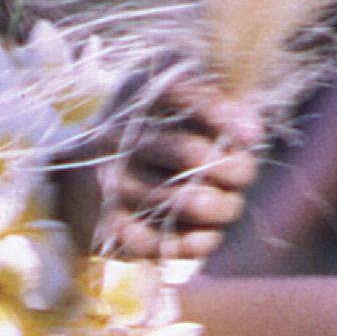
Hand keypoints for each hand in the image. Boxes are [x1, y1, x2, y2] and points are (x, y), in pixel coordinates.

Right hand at [58, 76, 260, 268]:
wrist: (82, 178)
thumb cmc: (153, 132)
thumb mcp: (174, 98)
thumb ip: (217, 98)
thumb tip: (251, 132)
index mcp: (136, 94)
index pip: (181, 92)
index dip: (223, 113)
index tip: (254, 135)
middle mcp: (116, 138)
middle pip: (191, 153)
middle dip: (236, 168)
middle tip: (245, 173)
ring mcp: (112, 185)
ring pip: (190, 202)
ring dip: (226, 207)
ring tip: (229, 203)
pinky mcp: (113, 229)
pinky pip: (171, 243)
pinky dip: (203, 240)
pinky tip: (209, 231)